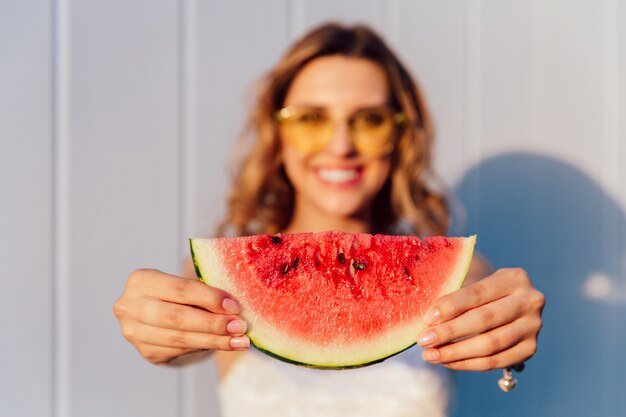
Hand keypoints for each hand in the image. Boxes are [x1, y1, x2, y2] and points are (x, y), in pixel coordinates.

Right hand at [113, 269, 248, 364]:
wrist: (161, 314)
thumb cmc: (179, 293)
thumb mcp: (187, 284)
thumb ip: (204, 291)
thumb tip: (233, 307)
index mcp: (141, 281)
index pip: (180, 289)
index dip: (209, 298)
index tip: (235, 305)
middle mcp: (130, 307)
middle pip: (177, 317)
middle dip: (212, 323)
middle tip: (239, 326)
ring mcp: (134, 332)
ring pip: (180, 339)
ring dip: (214, 340)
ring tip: (239, 340)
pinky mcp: (146, 352)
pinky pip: (180, 351)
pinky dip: (205, 347)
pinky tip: (224, 344)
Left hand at [417, 268, 544, 370]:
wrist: (509, 303)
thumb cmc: (482, 293)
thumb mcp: (473, 284)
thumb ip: (455, 299)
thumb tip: (427, 321)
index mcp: (514, 278)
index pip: (477, 293)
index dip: (450, 306)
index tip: (426, 318)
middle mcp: (529, 301)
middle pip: (485, 320)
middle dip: (450, 332)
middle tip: (424, 341)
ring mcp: (533, 326)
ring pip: (490, 345)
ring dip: (456, 352)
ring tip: (430, 355)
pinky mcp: (530, 348)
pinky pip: (496, 362)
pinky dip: (468, 363)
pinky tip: (447, 362)